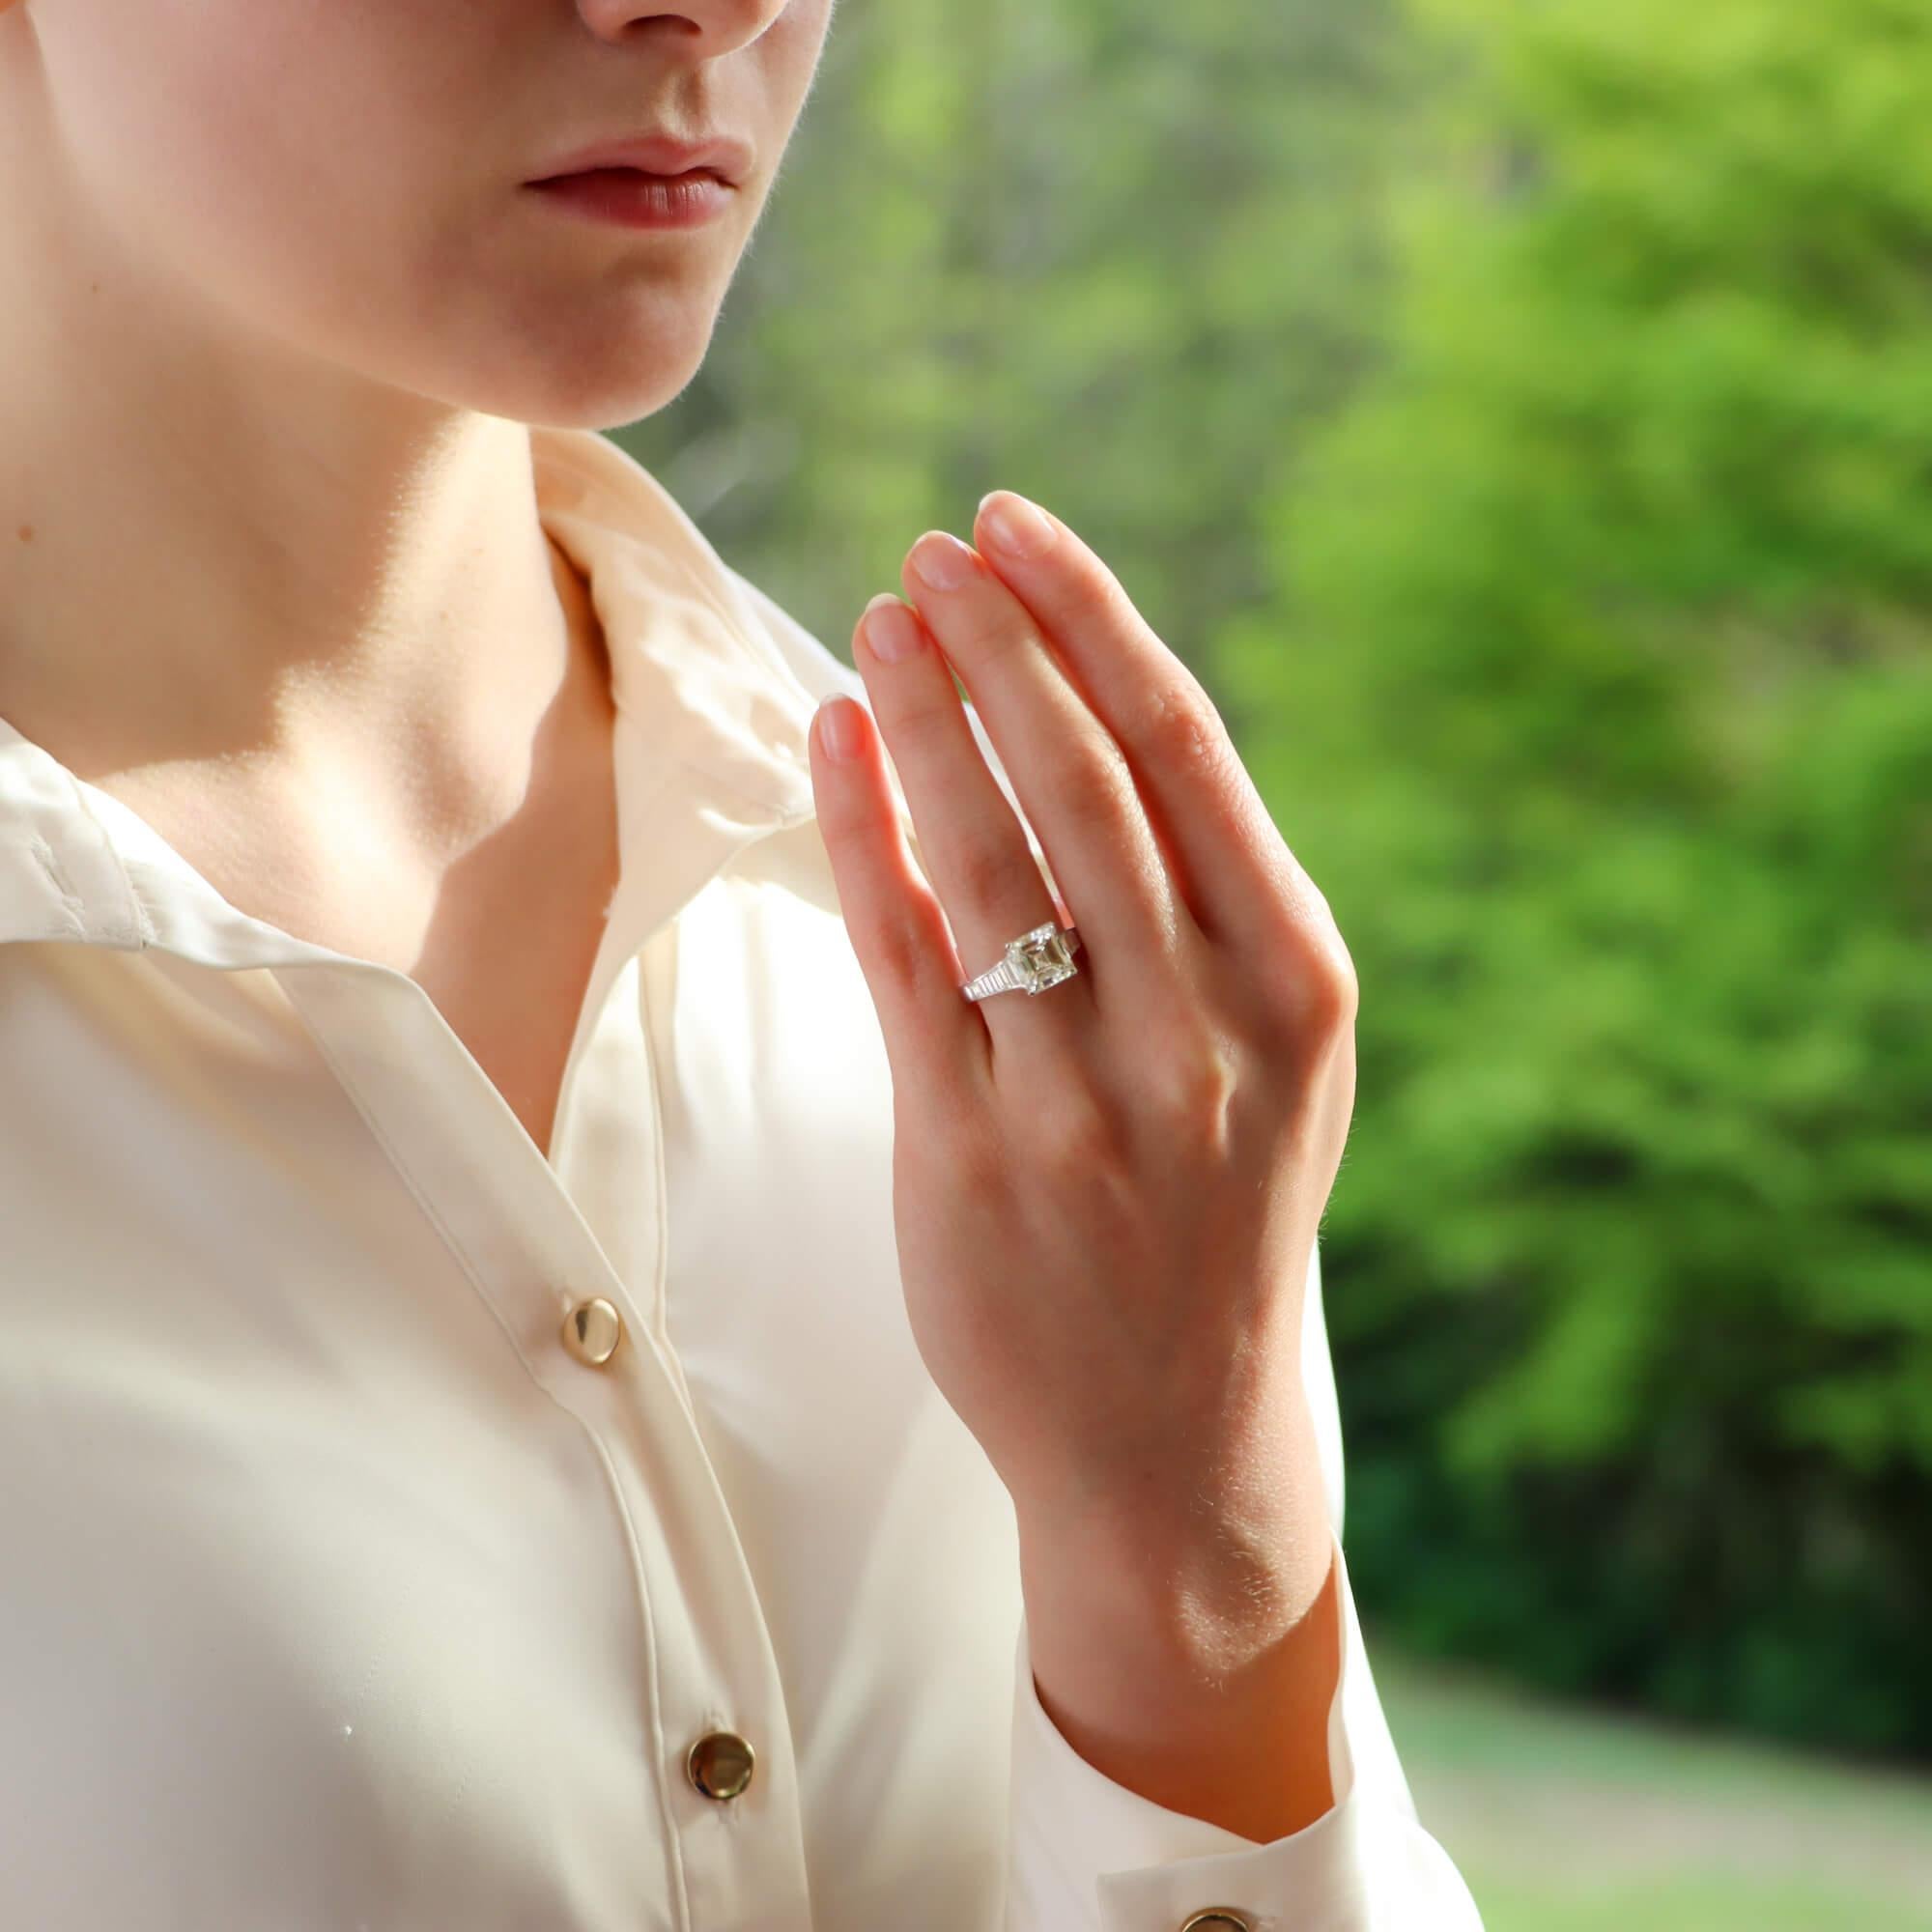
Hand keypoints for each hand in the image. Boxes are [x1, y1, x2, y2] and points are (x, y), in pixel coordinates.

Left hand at [807, 490, 1357, 1584]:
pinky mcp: (968, 1156)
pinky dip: (860, 834)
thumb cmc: (1220, 1209)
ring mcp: (1084, 1099)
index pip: (1184, 751)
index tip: (1017, 531)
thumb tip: (1080, 712)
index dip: (1088, 622)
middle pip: (1084, 781)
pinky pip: (902, 959)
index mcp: (1295, 983)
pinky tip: (832, 739)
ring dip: (926, 717)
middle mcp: (1202, 1031)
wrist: (1179, 1434)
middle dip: (1000, 643)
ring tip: (879, 617)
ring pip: (987, 857)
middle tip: (932, 549)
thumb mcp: (1272, 1058)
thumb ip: (1205, 905)